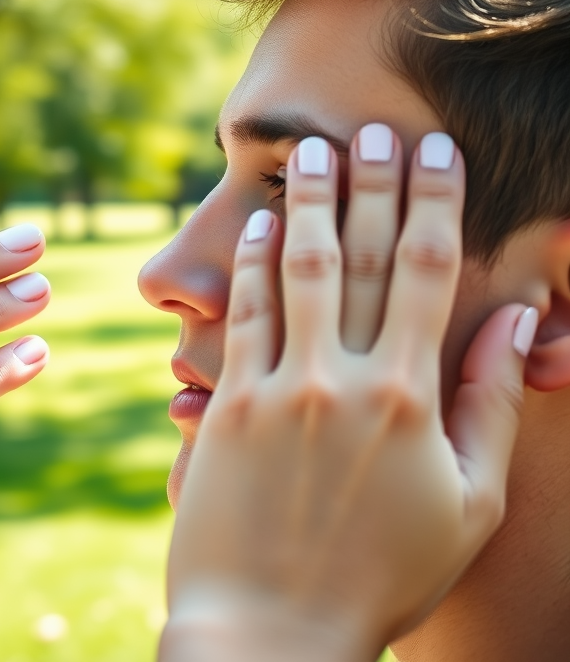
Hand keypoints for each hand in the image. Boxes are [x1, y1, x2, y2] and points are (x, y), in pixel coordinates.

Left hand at [161, 127, 538, 660]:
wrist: (274, 625)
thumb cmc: (382, 573)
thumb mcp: (466, 503)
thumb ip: (490, 405)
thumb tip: (514, 322)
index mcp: (410, 396)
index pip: (427, 273)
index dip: (434, 204)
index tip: (435, 152)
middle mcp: (343, 378)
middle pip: (358, 256)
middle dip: (368, 184)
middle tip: (371, 129)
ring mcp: (278, 389)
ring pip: (292, 272)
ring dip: (301, 205)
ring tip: (307, 155)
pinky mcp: (228, 406)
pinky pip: (241, 318)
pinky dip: (248, 266)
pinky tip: (253, 227)